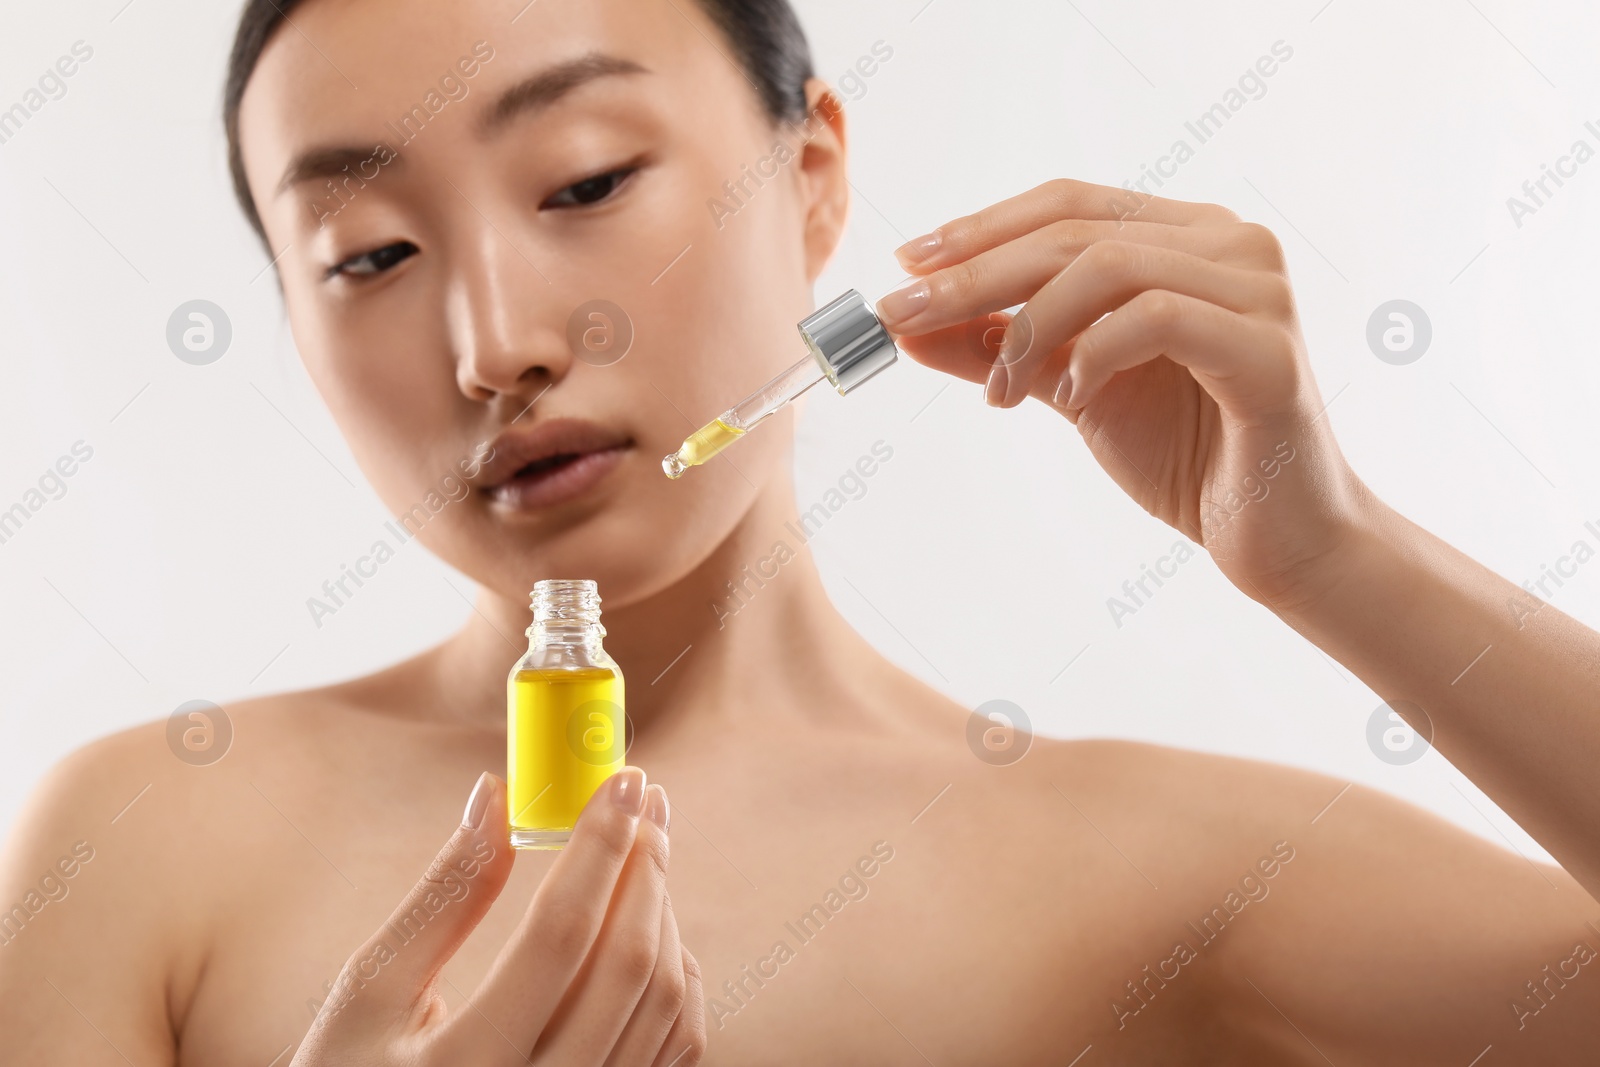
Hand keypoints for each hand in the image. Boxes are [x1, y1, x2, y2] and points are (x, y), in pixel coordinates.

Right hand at [291, 768, 703, 1066]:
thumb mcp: (372, 992)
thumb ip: (443, 896)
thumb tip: (495, 794)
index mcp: (466, 1065)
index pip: (559, 935)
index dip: (598, 847)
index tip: (620, 781)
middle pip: (625, 966)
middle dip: (644, 866)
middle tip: (641, 799)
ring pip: (662, 1001)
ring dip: (662, 912)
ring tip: (641, 854)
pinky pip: (675, 1043)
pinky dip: (675, 973)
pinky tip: (649, 926)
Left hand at [874, 178, 1371, 611]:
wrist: (1278, 539)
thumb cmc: (1188, 457)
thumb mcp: (1075, 390)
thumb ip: (1003, 350)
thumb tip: (910, 325)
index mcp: (1188, 237)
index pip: (1069, 204)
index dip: (982, 228)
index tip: (906, 264)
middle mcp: (1230, 244)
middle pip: (1075, 231)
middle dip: (974, 273)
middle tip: (902, 314)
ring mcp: (1258, 290)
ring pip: (1111, 265)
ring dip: (1030, 326)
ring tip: (1001, 390)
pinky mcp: (1268, 349)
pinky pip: (1157, 318)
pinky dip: (1094, 352)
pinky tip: (1073, 395)